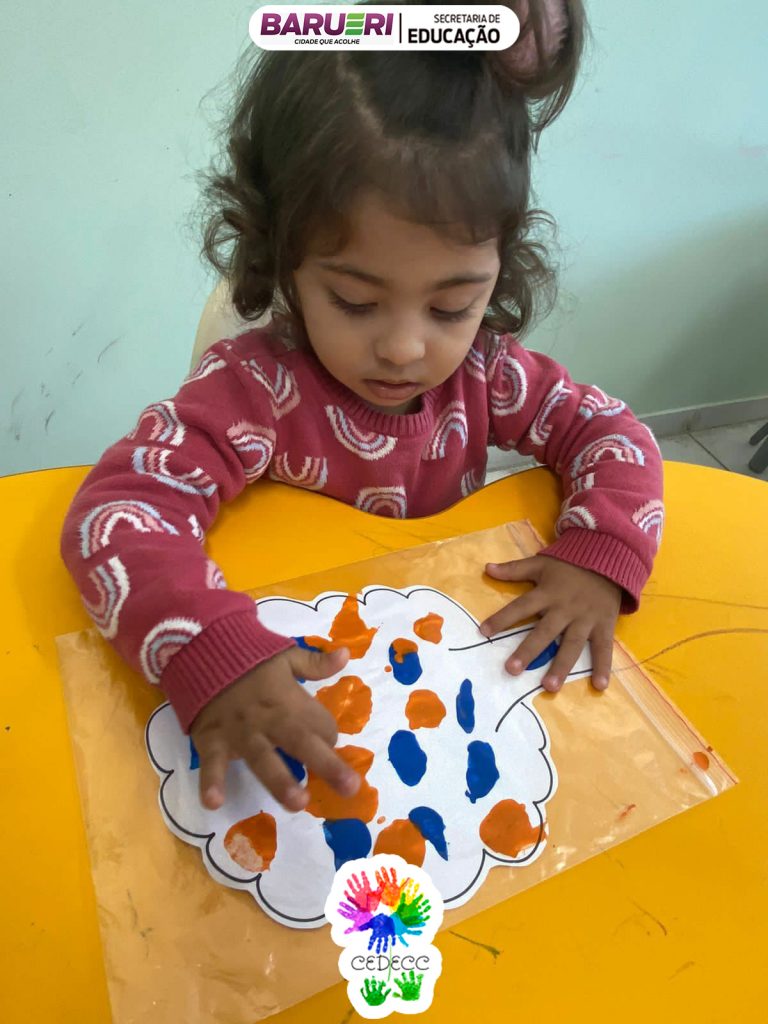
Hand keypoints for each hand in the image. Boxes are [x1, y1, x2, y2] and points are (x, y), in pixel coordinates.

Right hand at [189, 646, 359, 811]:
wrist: (200, 651)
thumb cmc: (248, 658)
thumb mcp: (285, 655)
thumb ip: (315, 663)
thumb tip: (346, 655)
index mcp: (289, 698)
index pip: (319, 724)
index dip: (330, 736)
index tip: (328, 742)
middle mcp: (269, 718)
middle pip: (301, 742)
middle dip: (326, 765)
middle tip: (350, 787)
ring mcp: (239, 732)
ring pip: (262, 759)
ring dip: (280, 781)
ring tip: (299, 804)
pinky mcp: (211, 740)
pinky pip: (211, 763)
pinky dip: (211, 782)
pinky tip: (214, 803)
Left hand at [479, 556, 620, 691]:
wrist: (608, 560)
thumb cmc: (570, 565)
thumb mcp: (540, 563)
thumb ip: (514, 569)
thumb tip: (487, 568)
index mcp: (547, 593)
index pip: (520, 607)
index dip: (502, 618)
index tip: (484, 631)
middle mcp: (564, 609)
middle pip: (544, 632)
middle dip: (528, 651)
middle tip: (511, 670)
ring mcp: (585, 619)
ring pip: (571, 645)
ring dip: (561, 666)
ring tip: (549, 687)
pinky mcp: (604, 626)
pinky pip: (603, 648)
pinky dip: (603, 667)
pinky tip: (600, 686)